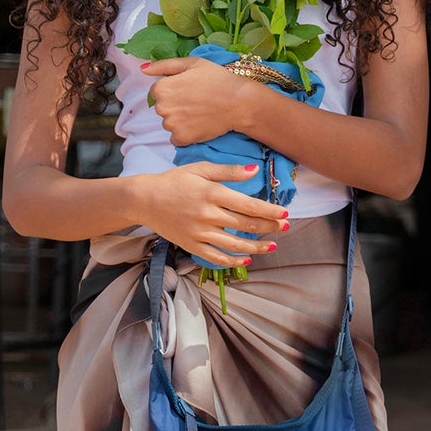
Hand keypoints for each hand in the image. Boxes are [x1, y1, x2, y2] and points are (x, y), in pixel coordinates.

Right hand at [136, 162, 287, 268]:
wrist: (144, 199)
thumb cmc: (174, 181)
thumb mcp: (200, 169)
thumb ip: (227, 171)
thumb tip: (253, 170)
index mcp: (212, 193)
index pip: (249, 205)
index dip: (270, 211)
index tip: (284, 214)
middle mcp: (207, 215)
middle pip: (245, 225)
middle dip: (269, 228)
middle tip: (285, 228)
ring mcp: (199, 233)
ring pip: (234, 245)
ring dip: (257, 247)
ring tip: (272, 246)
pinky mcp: (191, 246)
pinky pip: (216, 258)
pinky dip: (233, 261)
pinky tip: (247, 259)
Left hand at [144, 55, 253, 147]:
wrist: (239, 103)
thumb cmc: (217, 79)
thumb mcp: (192, 63)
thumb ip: (164, 65)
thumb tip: (143, 69)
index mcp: (162, 88)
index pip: (157, 91)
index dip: (174, 89)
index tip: (189, 89)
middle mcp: (162, 108)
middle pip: (162, 107)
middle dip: (175, 104)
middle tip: (196, 100)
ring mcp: (171, 125)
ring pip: (169, 122)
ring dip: (179, 119)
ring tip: (199, 112)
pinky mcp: (181, 139)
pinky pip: (176, 137)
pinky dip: (185, 133)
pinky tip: (198, 124)